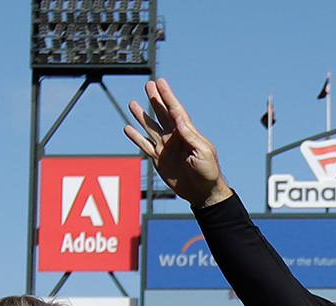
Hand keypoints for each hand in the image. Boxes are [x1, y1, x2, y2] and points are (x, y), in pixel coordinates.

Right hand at [124, 78, 232, 207]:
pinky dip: (135, 137)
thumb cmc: (208, 172)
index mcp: (187, 133)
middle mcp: (175, 137)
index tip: (160, 82)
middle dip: (155, 99)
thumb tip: (179, 119)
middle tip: (148, 84)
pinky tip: (128, 127)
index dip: (168, 96)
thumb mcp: (203, 152)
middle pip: (162, 114)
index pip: (175, 110)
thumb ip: (190, 136)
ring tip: (132, 103)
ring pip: (150, 127)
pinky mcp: (158, 159)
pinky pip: (144, 144)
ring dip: (141, 116)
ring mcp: (165, 147)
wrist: (202, 192)